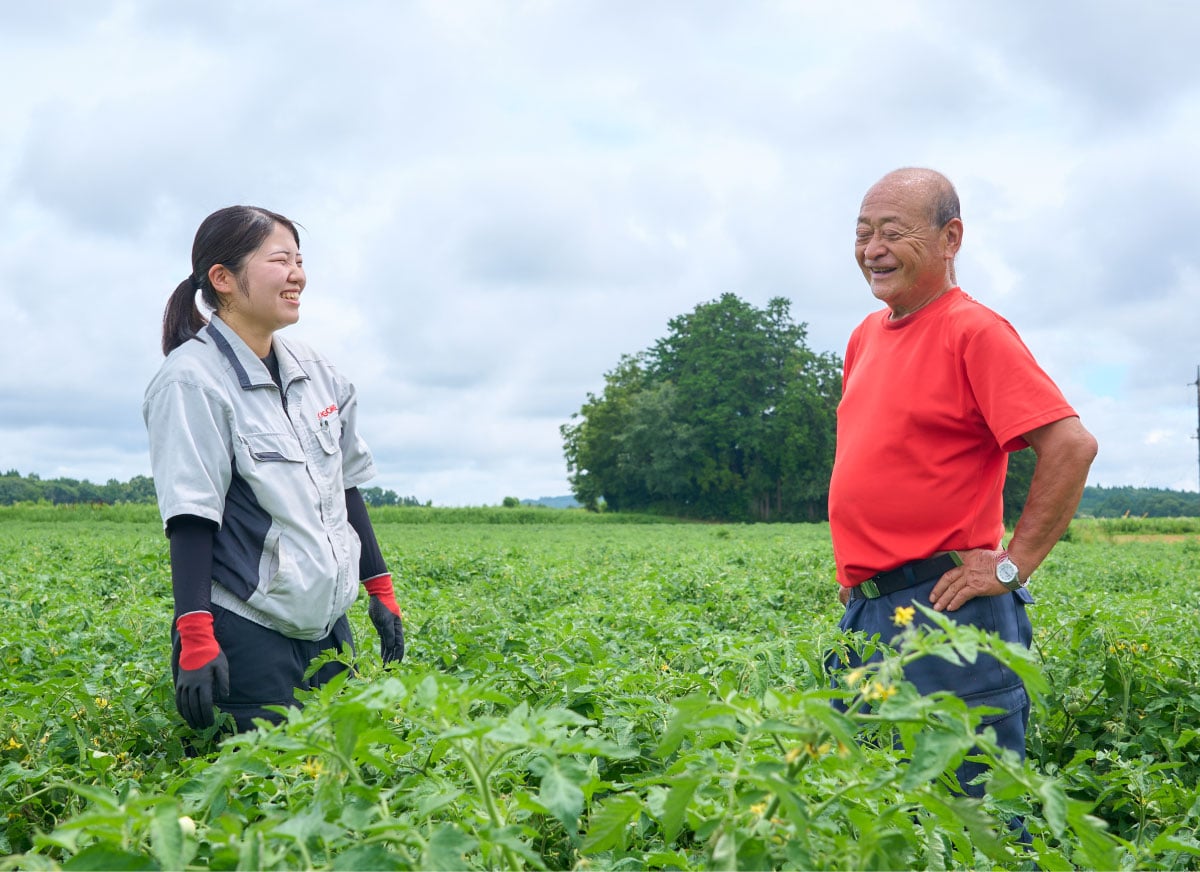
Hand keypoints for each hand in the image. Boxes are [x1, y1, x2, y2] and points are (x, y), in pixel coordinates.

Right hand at [174, 612, 229, 728]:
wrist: (194, 643)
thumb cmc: (212, 654)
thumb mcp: (222, 666)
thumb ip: (223, 682)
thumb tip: (224, 697)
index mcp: (204, 682)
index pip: (205, 704)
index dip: (207, 715)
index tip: (211, 723)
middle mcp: (191, 685)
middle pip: (194, 707)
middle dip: (199, 719)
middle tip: (204, 727)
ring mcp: (183, 684)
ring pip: (184, 705)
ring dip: (189, 717)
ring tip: (195, 725)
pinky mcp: (179, 682)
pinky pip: (178, 699)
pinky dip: (180, 709)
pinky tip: (184, 715)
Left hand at [363, 573, 405, 663]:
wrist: (379, 596)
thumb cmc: (383, 607)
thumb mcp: (385, 621)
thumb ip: (389, 634)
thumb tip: (391, 646)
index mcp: (398, 630)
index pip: (399, 646)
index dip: (398, 656)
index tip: (394, 665)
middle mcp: (395, 632)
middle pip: (395, 648)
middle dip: (392, 659)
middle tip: (387, 670)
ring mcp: (389, 631)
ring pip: (389, 647)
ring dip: (387, 657)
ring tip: (384, 667)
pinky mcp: (382, 630)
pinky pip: (384, 643)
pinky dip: (384, 651)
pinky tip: (382, 658)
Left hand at [928, 549, 1008, 611]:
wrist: (1012, 566)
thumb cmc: (1002, 561)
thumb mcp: (984, 554)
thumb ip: (974, 558)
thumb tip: (973, 563)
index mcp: (967, 557)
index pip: (948, 560)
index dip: (936, 565)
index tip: (927, 569)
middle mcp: (965, 566)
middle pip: (946, 577)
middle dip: (938, 589)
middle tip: (931, 598)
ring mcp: (970, 576)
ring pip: (952, 588)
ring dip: (943, 599)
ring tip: (937, 607)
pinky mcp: (976, 587)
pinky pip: (962, 596)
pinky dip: (955, 602)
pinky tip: (950, 608)